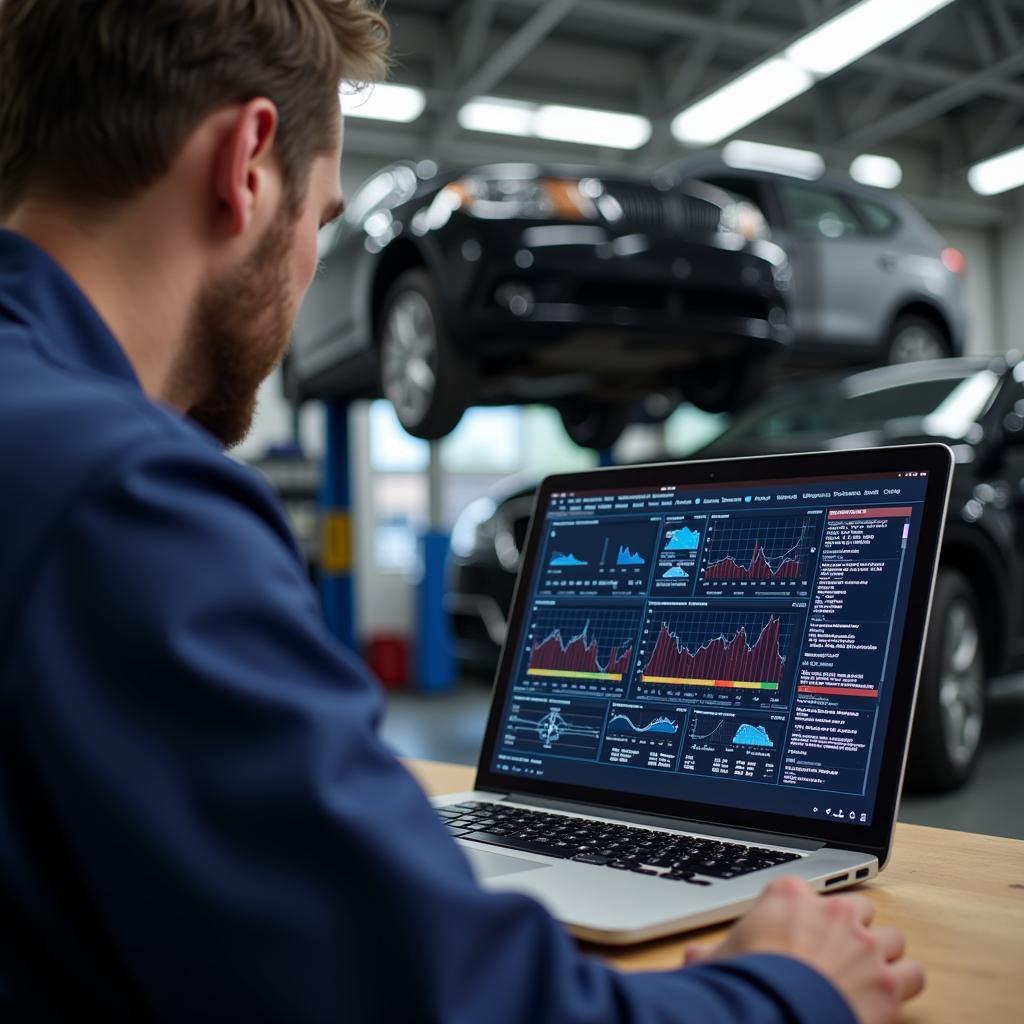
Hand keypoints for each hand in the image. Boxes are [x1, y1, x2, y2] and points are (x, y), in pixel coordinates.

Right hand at [684, 876, 924, 1023]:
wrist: (777, 1011)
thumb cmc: (746, 982)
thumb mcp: (717, 960)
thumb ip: (709, 953)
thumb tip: (691, 957)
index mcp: (788, 896)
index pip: (805, 889)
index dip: (804, 913)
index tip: (797, 928)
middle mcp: (832, 912)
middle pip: (858, 907)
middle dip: (852, 928)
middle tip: (837, 953)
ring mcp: (865, 945)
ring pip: (892, 936)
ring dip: (883, 954)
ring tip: (868, 974)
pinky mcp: (889, 982)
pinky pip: (914, 973)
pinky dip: (906, 983)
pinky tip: (891, 995)